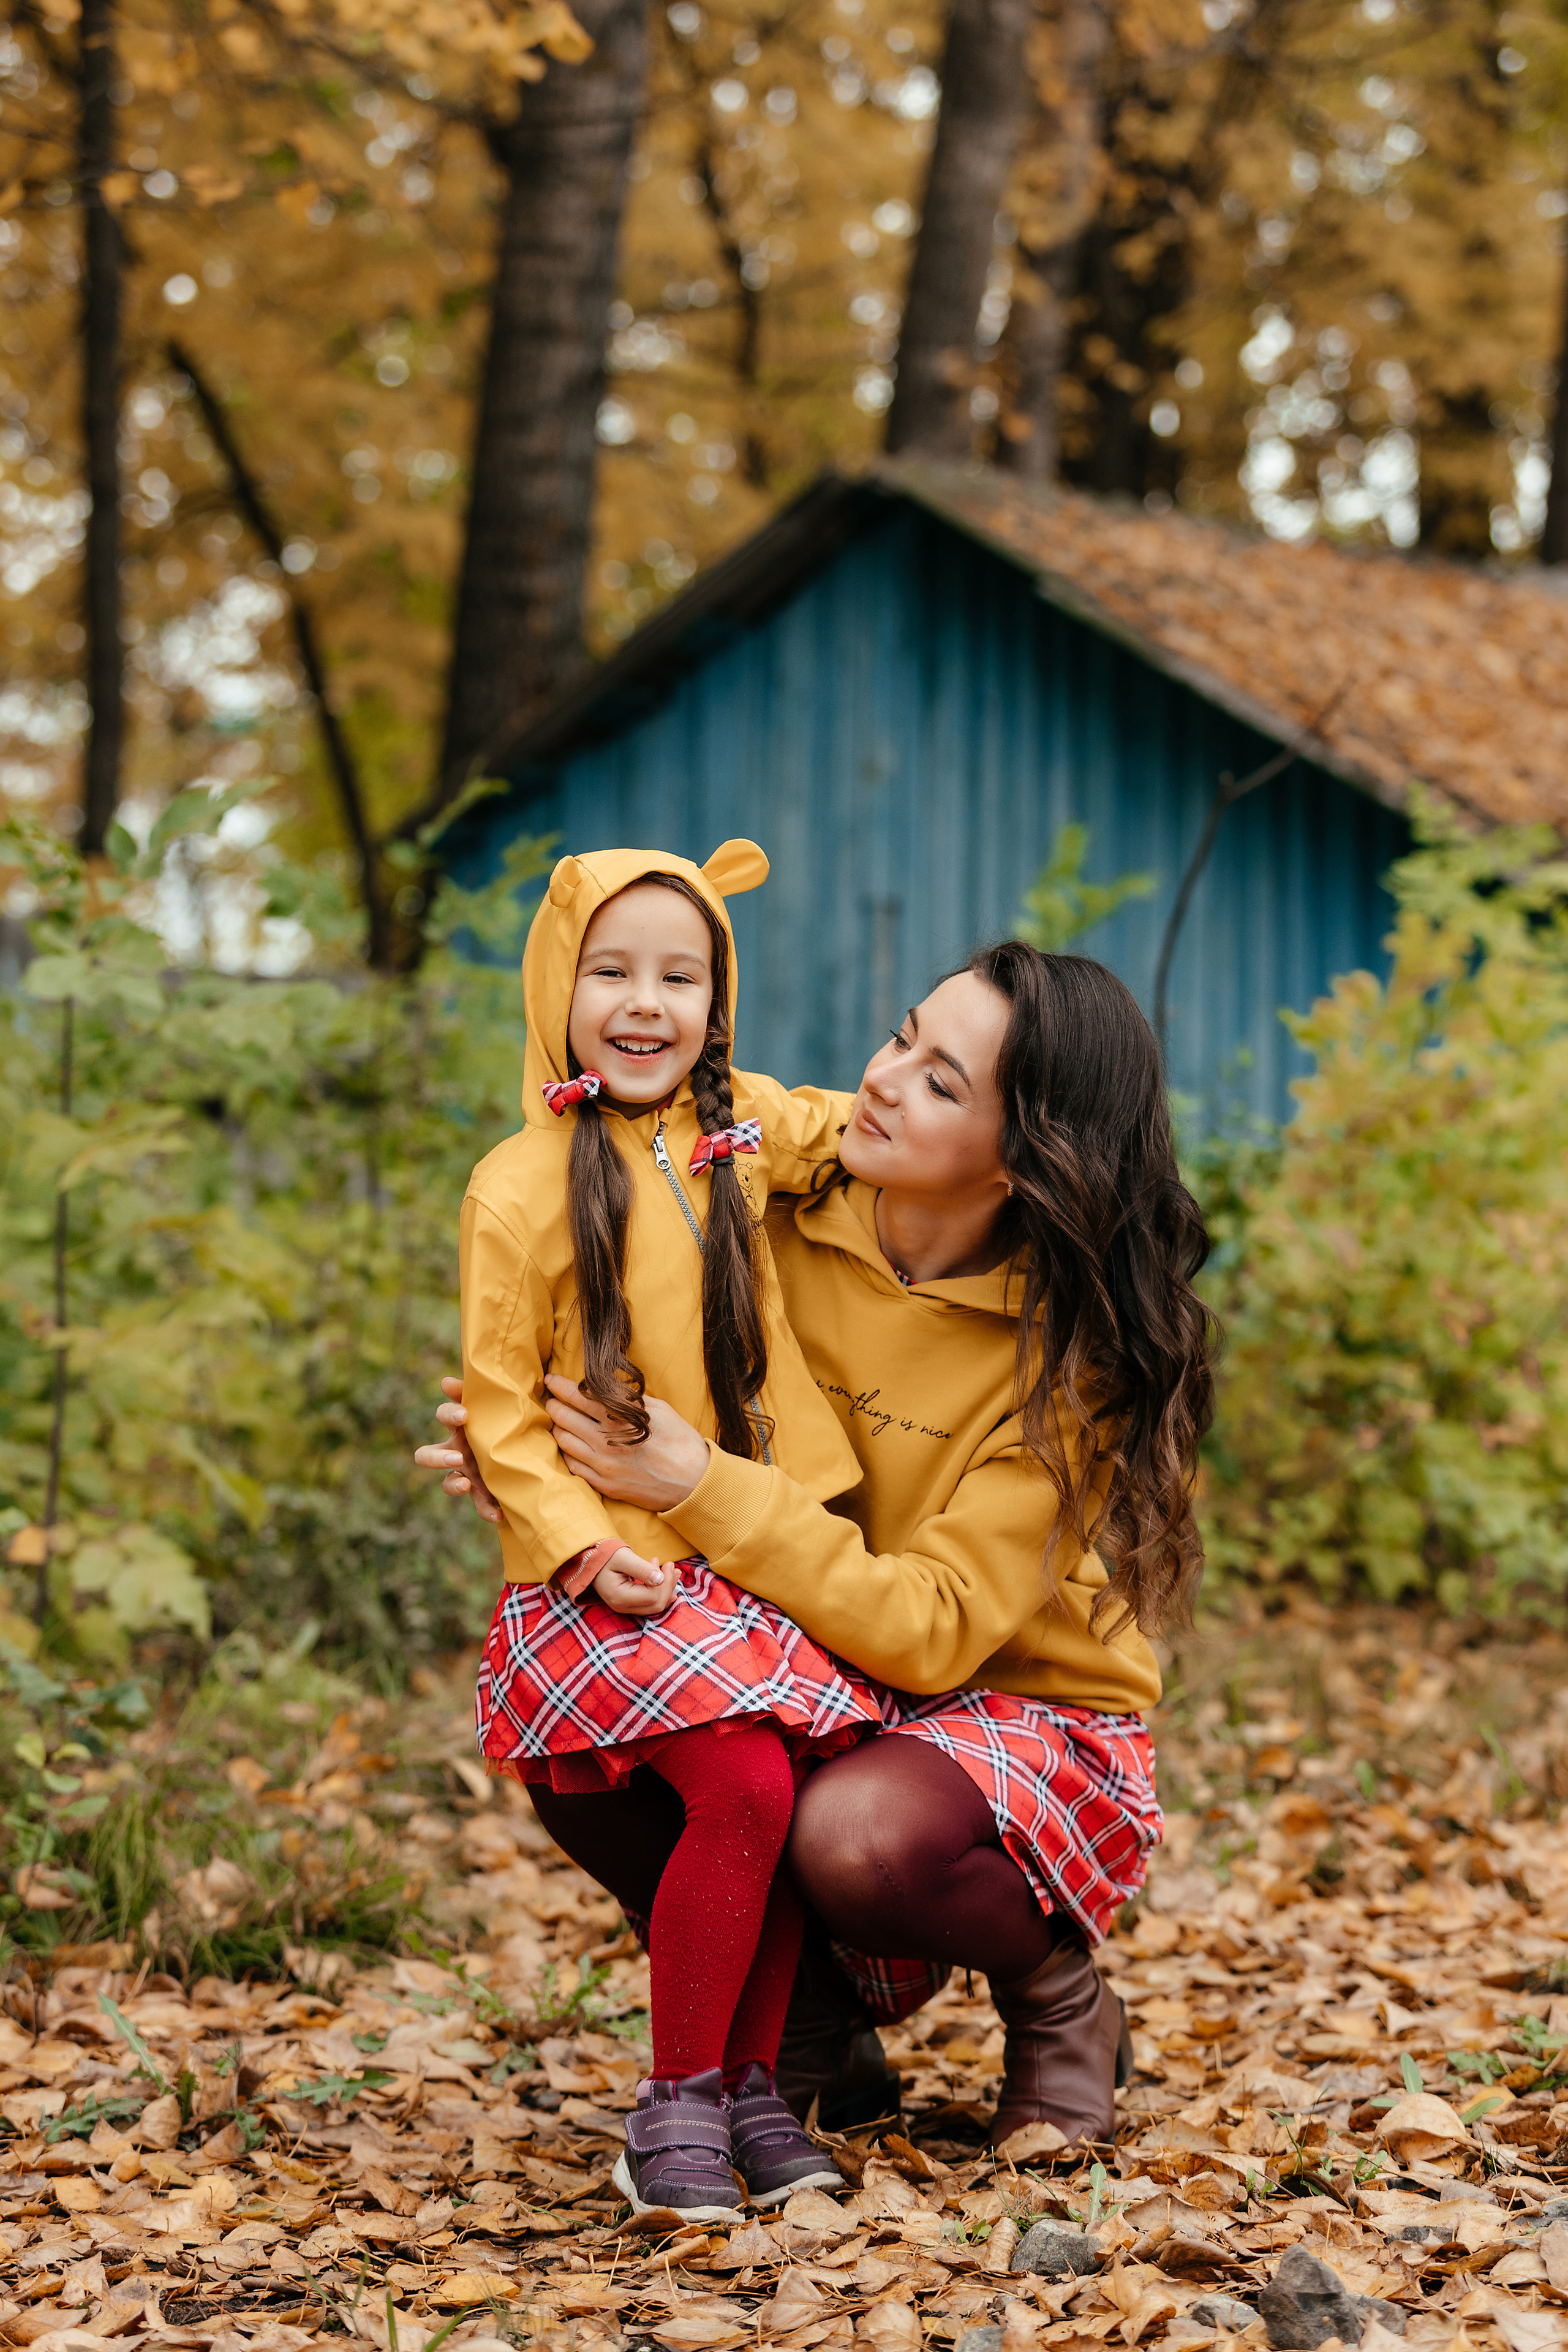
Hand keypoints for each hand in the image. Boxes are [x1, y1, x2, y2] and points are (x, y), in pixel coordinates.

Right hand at [413, 1377, 501, 1524]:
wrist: (532, 1450)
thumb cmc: (511, 1420)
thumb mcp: (501, 1406)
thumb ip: (480, 1392)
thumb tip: (445, 1381)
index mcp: (462, 1426)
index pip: (443, 1415)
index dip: (448, 1414)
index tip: (464, 1416)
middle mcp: (457, 1450)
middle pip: (426, 1455)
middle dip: (438, 1457)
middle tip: (458, 1456)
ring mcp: (467, 1473)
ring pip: (447, 1483)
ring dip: (453, 1484)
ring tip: (467, 1484)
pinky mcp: (481, 1493)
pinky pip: (478, 1505)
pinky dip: (486, 1509)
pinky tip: (498, 1512)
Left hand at [545, 1378, 710, 1511]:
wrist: (694, 1482)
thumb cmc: (680, 1441)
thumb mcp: (659, 1409)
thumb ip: (629, 1397)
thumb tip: (605, 1384)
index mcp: (620, 1419)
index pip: (579, 1396)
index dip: (560, 1386)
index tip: (551, 1379)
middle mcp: (606, 1442)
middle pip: (564, 1418)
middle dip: (553, 1405)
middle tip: (550, 1399)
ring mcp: (603, 1466)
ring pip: (564, 1442)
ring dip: (557, 1428)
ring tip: (558, 1421)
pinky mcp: (604, 1485)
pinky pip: (572, 1467)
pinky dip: (567, 1453)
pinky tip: (570, 1446)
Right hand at [593, 1548, 679, 1616]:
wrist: (590, 1559)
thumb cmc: (605, 1556)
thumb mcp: (623, 1558)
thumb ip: (641, 1568)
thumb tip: (660, 1579)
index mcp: (620, 1597)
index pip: (653, 1597)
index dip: (664, 1581)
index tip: (663, 1562)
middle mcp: (622, 1607)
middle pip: (656, 1605)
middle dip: (668, 1585)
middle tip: (671, 1565)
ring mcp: (625, 1608)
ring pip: (655, 1606)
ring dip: (667, 1589)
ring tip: (673, 1570)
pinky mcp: (629, 1604)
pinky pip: (649, 1604)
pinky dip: (661, 1593)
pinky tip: (668, 1583)